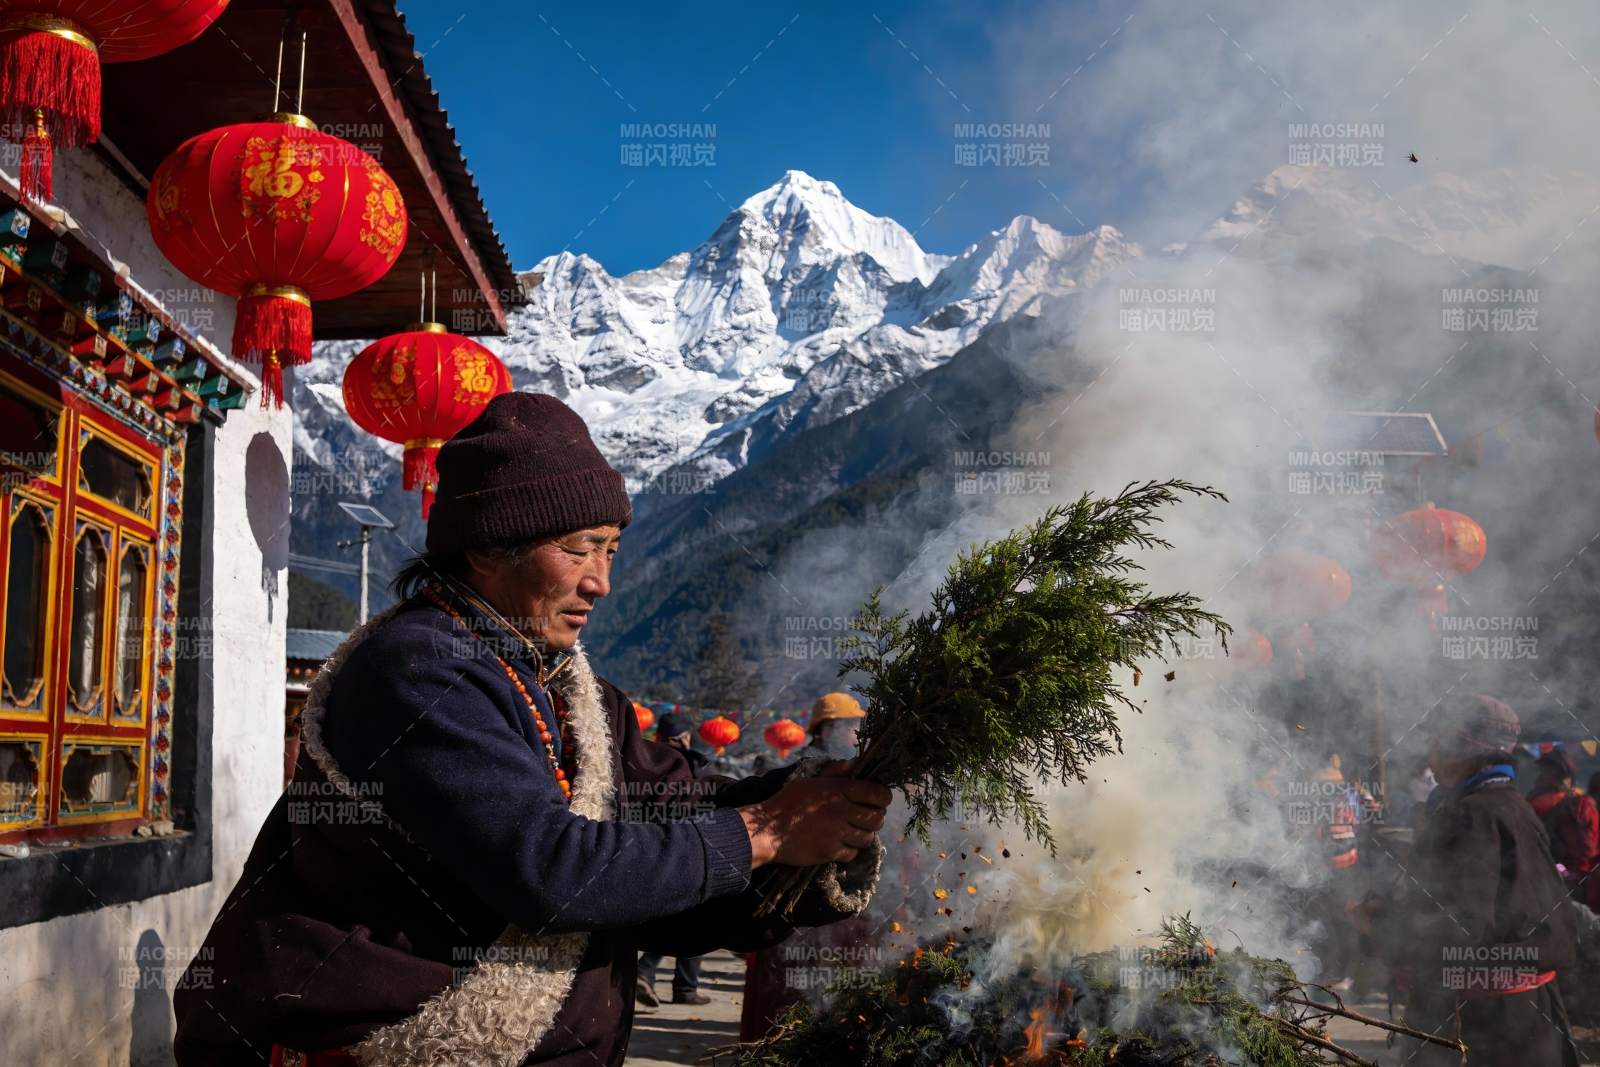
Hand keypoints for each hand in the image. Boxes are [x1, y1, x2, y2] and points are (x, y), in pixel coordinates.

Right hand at [739, 777, 891, 868]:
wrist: (766, 830)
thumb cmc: (787, 802)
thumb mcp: (812, 781)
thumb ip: (836, 773)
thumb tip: (855, 763)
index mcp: (837, 789)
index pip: (877, 793)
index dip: (883, 797)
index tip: (880, 800)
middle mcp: (841, 810)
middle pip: (877, 818)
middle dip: (875, 818)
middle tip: (866, 818)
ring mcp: (836, 832)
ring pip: (867, 837)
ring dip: (863, 835)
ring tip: (853, 832)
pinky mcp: (830, 851)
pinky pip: (852, 853)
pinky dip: (849, 850)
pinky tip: (840, 844)